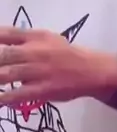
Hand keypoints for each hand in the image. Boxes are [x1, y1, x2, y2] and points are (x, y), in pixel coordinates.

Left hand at [0, 27, 116, 107]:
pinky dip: (4, 98)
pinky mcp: (43, 89)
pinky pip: (19, 94)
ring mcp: (39, 71)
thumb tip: (2, 44)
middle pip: (4, 54)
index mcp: (36, 37)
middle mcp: (36, 51)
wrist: (92, 70)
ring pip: (8, 74)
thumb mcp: (48, 39)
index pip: (8, 33)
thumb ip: (26, 41)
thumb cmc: (67, 54)